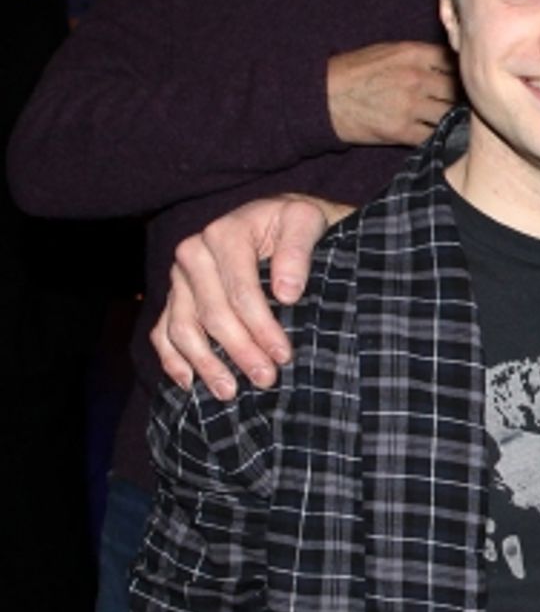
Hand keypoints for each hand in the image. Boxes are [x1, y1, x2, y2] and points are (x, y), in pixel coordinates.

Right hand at [150, 193, 351, 398]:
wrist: (274, 219)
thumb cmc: (292, 223)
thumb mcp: (305, 220)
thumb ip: (298, 249)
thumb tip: (286, 293)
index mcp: (223, 234)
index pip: (241, 292)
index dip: (262, 327)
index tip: (283, 355)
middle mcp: (193, 253)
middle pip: (213, 315)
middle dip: (240, 352)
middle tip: (266, 379)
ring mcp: (179, 278)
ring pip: (183, 329)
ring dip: (206, 364)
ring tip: (230, 392)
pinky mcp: (173, 297)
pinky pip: (163, 333)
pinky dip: (173, 360)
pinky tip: (190, 383)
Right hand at [327, 40, 457, 145]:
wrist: (323, 98)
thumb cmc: (353, 72)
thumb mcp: (387, 51)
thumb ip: (419, 55)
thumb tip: (449, 63)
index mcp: (413, 53)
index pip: (454, 61)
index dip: (460, 72)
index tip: (461, 80)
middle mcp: (416, 78)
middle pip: (457, 89)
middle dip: (460, 97)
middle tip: (461, 105)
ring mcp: (410, 105)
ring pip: (449, 115)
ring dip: (451, 119)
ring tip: (451, 121)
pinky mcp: (402, 131)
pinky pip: (433, 136)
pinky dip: (438, 137)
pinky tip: (437, 136)